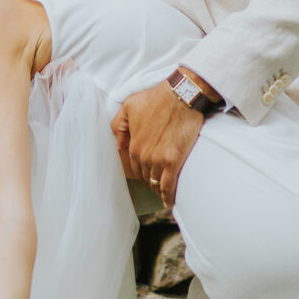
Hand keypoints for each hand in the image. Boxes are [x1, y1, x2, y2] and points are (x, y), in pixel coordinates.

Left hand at [112, 80, 204, 207]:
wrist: (180, 96)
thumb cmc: (156, 98)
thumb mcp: (129, 106)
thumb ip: (118, 126)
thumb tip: (118, 145)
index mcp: (133, 145)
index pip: (133, 166)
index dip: (139, 171)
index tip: (145, 173)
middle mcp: (143, 156)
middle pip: (144, 176)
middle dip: (149, 179)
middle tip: (156, 182)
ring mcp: (158, 160)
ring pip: (155, 182)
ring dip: (157, 189)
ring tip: (162, 194)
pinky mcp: (173, 161)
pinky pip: (168, 185)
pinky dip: (167, 196)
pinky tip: (168, 202)